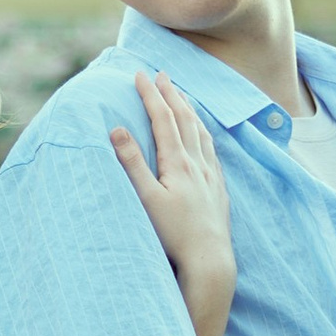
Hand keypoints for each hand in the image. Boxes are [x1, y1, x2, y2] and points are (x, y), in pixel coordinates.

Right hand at [110, 73, 234, 335]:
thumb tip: (116, 129)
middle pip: (185, 120)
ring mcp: (211, 177)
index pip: (163, 119)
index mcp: (178, 163)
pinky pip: (213, 152)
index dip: (151, 94)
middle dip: (172, 94)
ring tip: (182, 97)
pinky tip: (204, 137)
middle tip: (162, 75)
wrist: (209, 261)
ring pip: (202, 133)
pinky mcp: (219, 191)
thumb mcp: (146, 198)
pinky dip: (204, 134)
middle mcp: (198, 165)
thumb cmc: (173, 235)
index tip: (140, 74)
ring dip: (190, 111)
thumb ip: (132, 162)